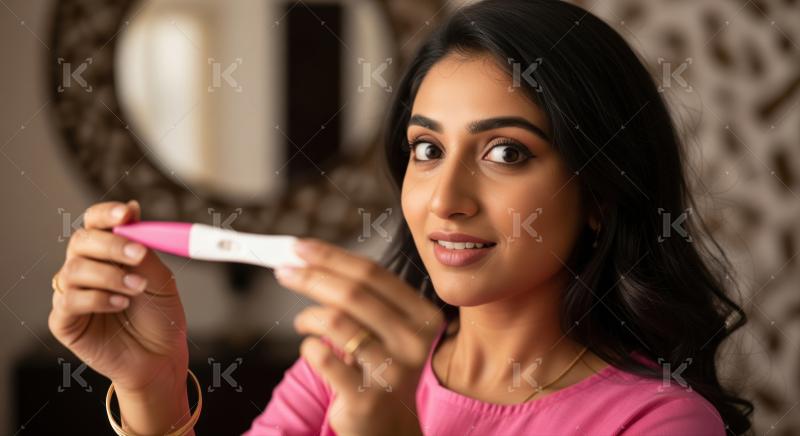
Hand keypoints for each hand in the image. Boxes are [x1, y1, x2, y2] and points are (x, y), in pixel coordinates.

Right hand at [48, 200, 190, 432]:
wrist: (160, 357)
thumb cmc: (160, 316)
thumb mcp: (159, 278)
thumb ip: (143, 248)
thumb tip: (133, 209)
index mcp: (107, 253)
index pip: (96, 223)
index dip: (106, 214)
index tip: (126, 213)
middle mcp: (85, 268)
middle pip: (80, 241)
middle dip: (111, 245)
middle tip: (139, 255)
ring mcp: (72, 294)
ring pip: (74, 269)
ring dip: (110, 275)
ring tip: (137, 288)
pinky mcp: (64, 321)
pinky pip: (70, 300)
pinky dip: (97, 298)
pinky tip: (120, 304)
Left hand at [275, 239, 444, 435]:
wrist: (389, 426)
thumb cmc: (379, 364)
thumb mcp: (385, 328)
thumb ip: (360, 294)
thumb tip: (308, 257)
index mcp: (421, 315)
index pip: (372, 273)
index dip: (332, 256)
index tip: (300, 247)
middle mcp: (414, 341)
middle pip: (353, 293)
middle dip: (311, 277)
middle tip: (284, 271)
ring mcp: (392, 370)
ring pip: (336, 322)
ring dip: (308, 317)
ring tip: (303, 322)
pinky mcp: (366, 397)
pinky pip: (323, 357)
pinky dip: (308, 347)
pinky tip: (311, 348)